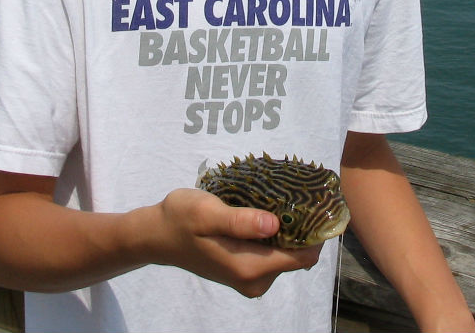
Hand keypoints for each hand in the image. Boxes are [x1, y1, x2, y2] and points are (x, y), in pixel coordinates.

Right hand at [146, 188, 321, 297]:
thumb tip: (275, 225)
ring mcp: (251, 279)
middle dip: (303, 227)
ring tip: (281, 198)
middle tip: (297, 193)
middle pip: (299, 255)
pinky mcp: (246, 271)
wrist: (157, 234)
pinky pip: (274, 254)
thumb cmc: (180, 218)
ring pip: (288, 254)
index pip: (303, 256)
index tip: (318, 203)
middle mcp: (254, 280)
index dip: (316, 232)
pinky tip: (267, 212)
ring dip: (290, 229)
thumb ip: (241, 221)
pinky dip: (277, 235)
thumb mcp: (207, 212)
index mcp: (248, 268)